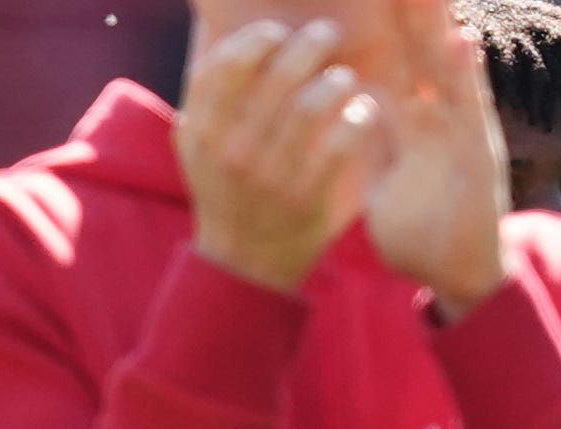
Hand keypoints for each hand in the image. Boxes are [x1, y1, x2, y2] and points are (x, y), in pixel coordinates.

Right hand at [177, 12, 378, 294]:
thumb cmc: (226, 190)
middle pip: (278, 75)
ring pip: (313, 104)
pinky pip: (342, 141)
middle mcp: (233, 153)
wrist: (244, 263)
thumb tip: (233, 38)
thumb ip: (207, 100)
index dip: (256, 39)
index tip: (276, 33)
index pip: (226, 66)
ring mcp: (271, 177)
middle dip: (311, 44)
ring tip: (343, 78)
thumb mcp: (198, 149)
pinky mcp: (308, 198)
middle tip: (326, 36)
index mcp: (202, 135)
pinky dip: (358, 117)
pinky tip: (361, 112)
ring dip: (337, 80)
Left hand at [362, 0, 510, 316]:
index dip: (379, 30)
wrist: (456, 273)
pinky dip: (467, 74)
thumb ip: (366, 150)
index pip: (390, 64)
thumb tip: (337, 123)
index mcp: (408, 122)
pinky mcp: (480, 150)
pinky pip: (471, 107)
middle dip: (408, 12)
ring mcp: (459, 128)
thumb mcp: (380, 184)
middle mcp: (435, 116)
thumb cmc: (417, 232)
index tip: (358, 2)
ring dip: (438, 25)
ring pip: (446, 65)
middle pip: (418, 51)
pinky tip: (461, 41)